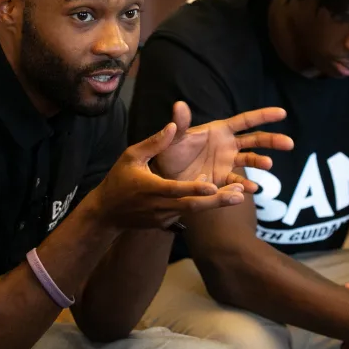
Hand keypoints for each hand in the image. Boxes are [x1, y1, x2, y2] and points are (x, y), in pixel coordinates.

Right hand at [89, 121, 247, 229]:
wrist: (108, 212)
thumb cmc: (119, 179)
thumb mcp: (131, 156)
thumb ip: (154, 143)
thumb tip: (172, 126)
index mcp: (150, 188)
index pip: (175, 190)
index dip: (194, 189)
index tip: (213, 186)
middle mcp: (160, 206)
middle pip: (192, 205)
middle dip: (217, 201)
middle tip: (240, 195)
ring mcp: (164, 217)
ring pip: (194, 211)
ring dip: (217, 204)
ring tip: (240, 196)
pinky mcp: (166, 222)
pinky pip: (188, 213)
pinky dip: (205, 205)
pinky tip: (224, 197)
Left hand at [151, 101, 293, 191]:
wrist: (165, 178)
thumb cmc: (169, 153)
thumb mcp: (173, 138)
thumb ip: (179, 124)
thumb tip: (179, 105)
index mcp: (220, 130)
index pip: (246, 121)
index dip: (263, 115)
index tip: (282, 112)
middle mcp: (228, 146)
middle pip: (256, 140)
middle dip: (273, 140)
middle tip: (289, 143)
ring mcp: (228, 164)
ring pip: (251, 161)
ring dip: (261, 162)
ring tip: (268, 165)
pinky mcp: (223, 180)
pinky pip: (237, 182)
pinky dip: (245, 185)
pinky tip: (251, 189)